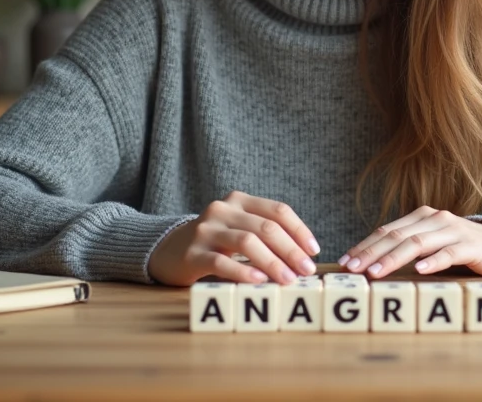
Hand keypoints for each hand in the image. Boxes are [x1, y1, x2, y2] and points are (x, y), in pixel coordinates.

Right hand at [147, 191, 320, 286]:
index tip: (314, 251)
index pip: (277, 210)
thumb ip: (265, 235)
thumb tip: (303, 258)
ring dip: (272, 262)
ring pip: (246, 242)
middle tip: (306, 270)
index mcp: (239, 200)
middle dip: (290, 250)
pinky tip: (258, 282)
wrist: (168, 251)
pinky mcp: (192, 253)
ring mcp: (206, 230)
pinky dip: (243, 272)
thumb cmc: (214, 243)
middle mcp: (223, 210)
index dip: (299, 230)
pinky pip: (221, 262)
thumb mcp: (239, 229)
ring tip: (288, 280)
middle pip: (265, 227)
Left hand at [338, 206, 481, 279]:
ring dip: (393, 259)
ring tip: (376, 272)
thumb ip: (406, 249)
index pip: (386, 231)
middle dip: (371, 253)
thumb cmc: (458, 248)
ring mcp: (452, 230)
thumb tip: (370, 265)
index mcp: (421, 217)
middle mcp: (434, 219)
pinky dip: (433, 261)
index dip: (364, 245)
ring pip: (417, 243)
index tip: (345, 261)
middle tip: (353, 269)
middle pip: (397, 236)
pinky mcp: (470, 245)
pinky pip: (449, 253)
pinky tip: (420, 270)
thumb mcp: (430, 245)